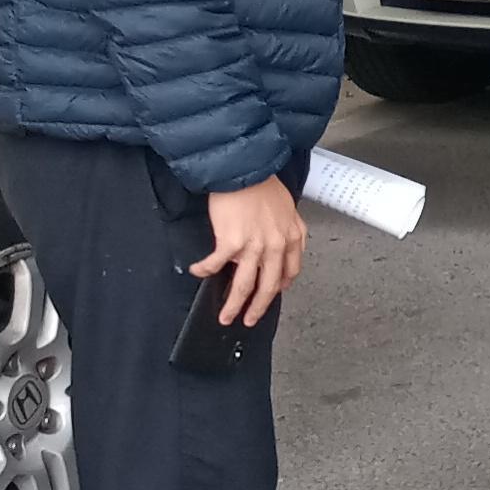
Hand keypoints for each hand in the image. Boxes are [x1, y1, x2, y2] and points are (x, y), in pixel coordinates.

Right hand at [192, 175, 307, 326]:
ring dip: (234, 305)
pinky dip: (204, 270)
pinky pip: (215, 264)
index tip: (273, 294)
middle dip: (258, 308)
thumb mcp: (288, 206)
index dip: (281, 286)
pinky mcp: (230, 242)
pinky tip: (197, 272)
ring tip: (226, 317)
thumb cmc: (263, 183)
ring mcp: (253, 247)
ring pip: (244, 285)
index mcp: (292, 237)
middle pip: (268, 287)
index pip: (290, 272)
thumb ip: (289, 227)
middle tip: (249, 320)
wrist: (244, 169)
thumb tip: (285, 243)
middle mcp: (276, 246)